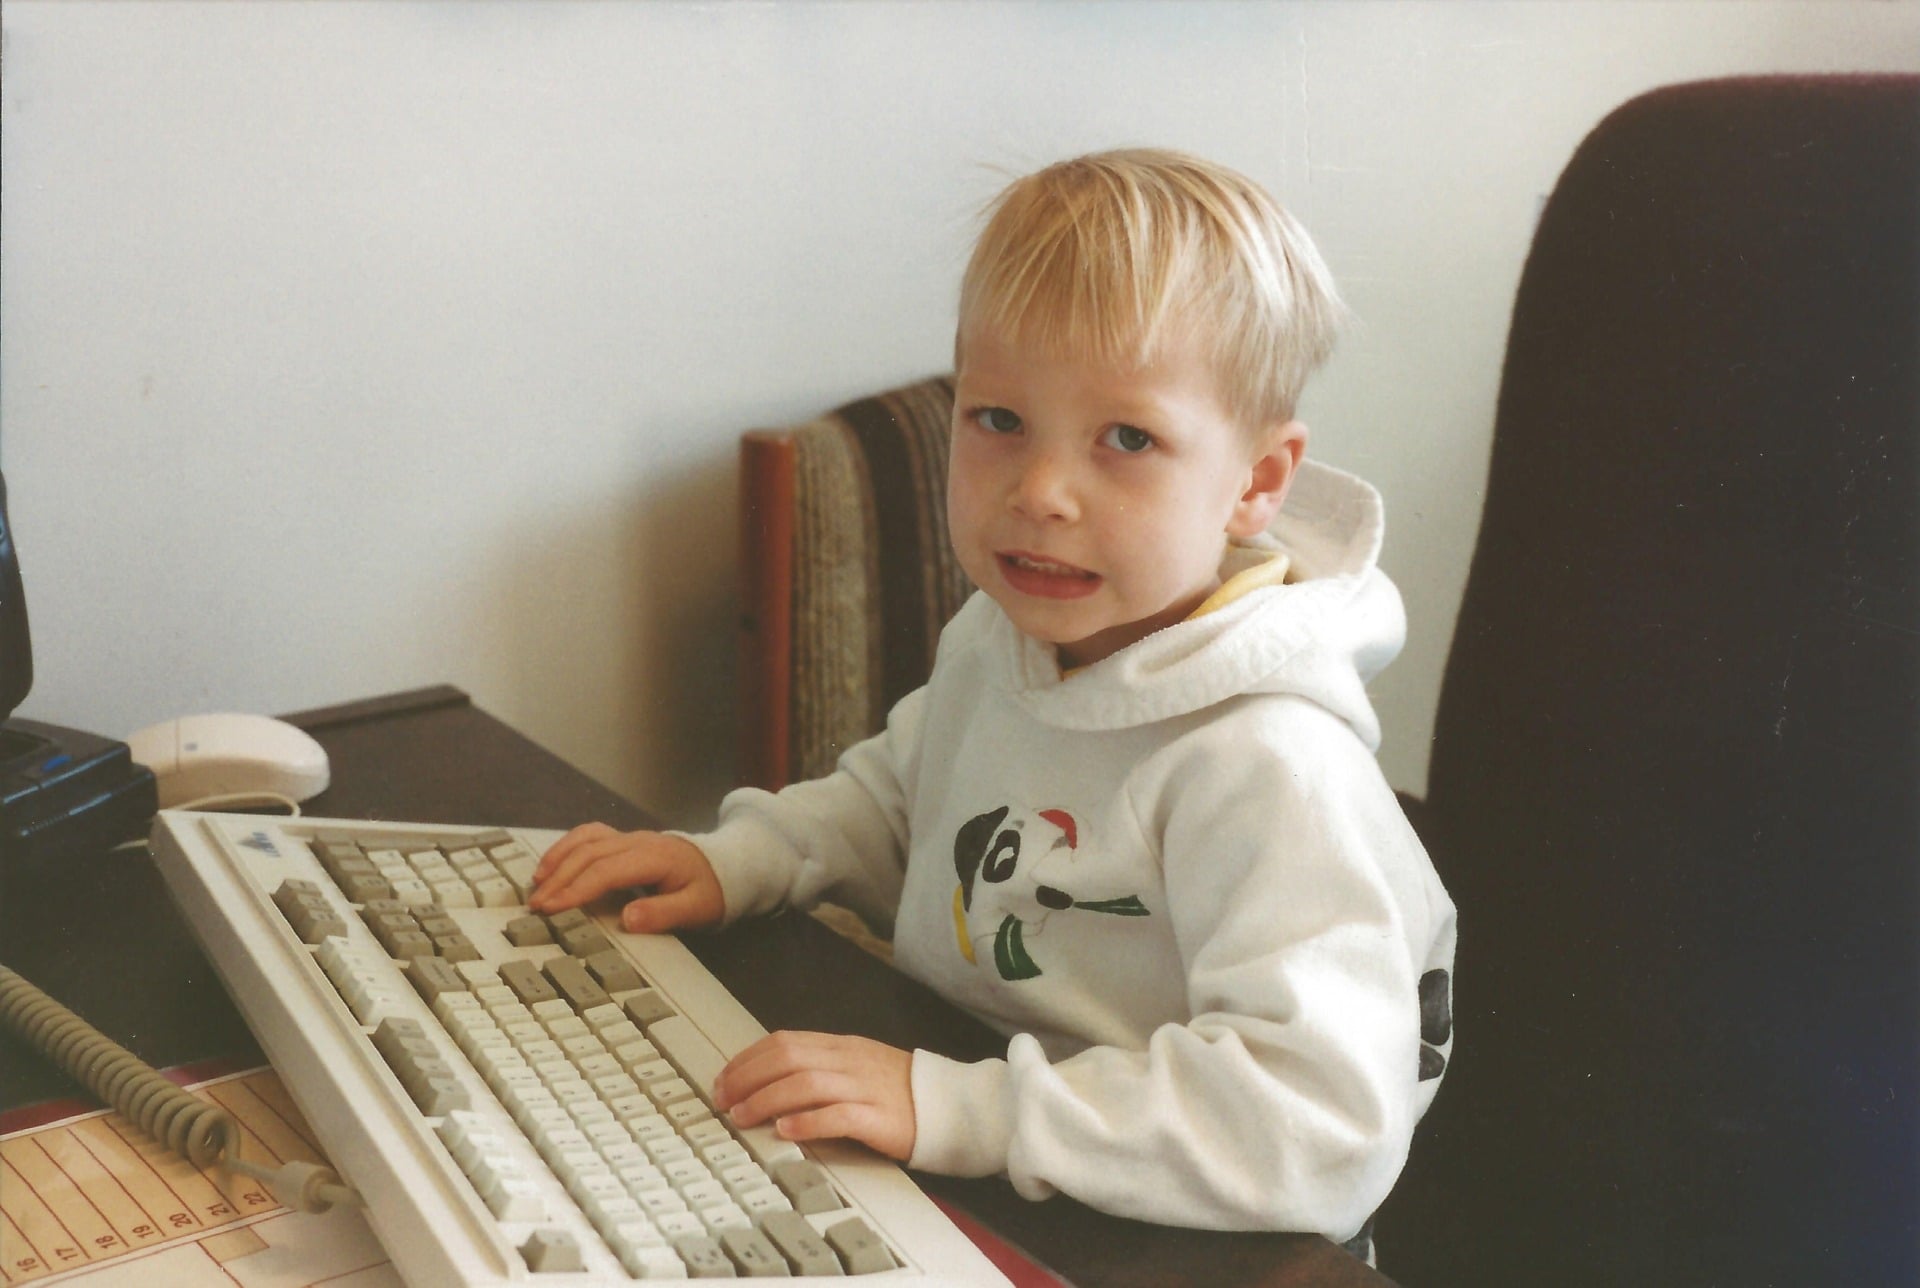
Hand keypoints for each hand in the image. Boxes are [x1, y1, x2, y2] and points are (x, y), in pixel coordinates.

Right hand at [529, 824, 724, 933]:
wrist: (723, 866)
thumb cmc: (709, 890)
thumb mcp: (695, 909)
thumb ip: (662, 914)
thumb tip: (627, 919)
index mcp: (656, 858)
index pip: (607, 870)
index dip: (577, 889)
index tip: (553, 908)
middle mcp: (638, 842)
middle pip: (590, 854)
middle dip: (559, 879)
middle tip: (537, 905)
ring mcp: (630, 837)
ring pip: (586, 840)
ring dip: (558, 860)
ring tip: (536, 884)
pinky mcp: (623, 839)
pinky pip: (590, 835)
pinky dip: (566, 847)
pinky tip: (551, 864)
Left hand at [712, 1031, 915, 1161]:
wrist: (949, 1105)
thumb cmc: (899, 1092)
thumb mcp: (856, 1068)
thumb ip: (819, 1068)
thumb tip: (768, 1081)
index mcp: (841, 1047)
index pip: (784, 1042)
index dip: (747, 1059)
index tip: (723, 1080)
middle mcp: (849, 1061)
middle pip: (788, 1058)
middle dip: (747, 1078)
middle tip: (723, 1101)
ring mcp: (864, 1087)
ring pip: (806, 1083)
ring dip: (767, 1100)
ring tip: (743, 1117)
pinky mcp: (879, 1118)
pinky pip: (838, 1115)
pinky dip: (807, 1121)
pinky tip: (786, 1131)